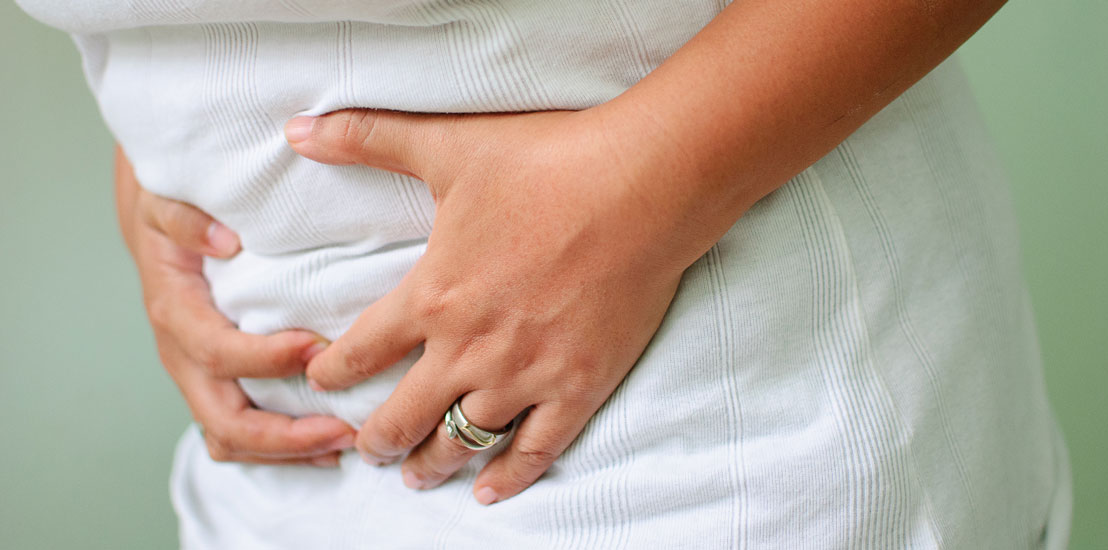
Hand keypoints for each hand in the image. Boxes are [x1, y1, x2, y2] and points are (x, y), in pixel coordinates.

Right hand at [115, 146, 356, 465]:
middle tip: (344, 429)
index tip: (317, 348)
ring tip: (346, 442)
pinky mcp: (216, 386)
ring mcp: (198, 379)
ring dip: (289, 451)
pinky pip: (241, 436)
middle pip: (225, 421)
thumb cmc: (170, 212)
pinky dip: (283, 449)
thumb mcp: (166, 201)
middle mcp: (184, 356)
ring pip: (232, 440)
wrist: (158, 233)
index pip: (219, 353)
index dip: (266, 359)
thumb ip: (187, 219)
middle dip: (284, 436)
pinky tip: (329, 444)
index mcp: (176, 312)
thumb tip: (225, 241)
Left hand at [286, 108, 699, 503]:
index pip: (360, 353)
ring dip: (432, 465)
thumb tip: (295, 129)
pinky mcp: (579, 386)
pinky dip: (508, 478)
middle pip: (403, 417)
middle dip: (376, 441)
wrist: (641, 186)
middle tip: (368, 451)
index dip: (331, 374)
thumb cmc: (547, 162)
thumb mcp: (448, 146)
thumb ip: (367, 139)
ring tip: (418, 478)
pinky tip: (488, 493)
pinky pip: (535, 450)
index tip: (320, 382)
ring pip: (462, 442)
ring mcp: (526, 375)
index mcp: (432, 296)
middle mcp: (469, 349)